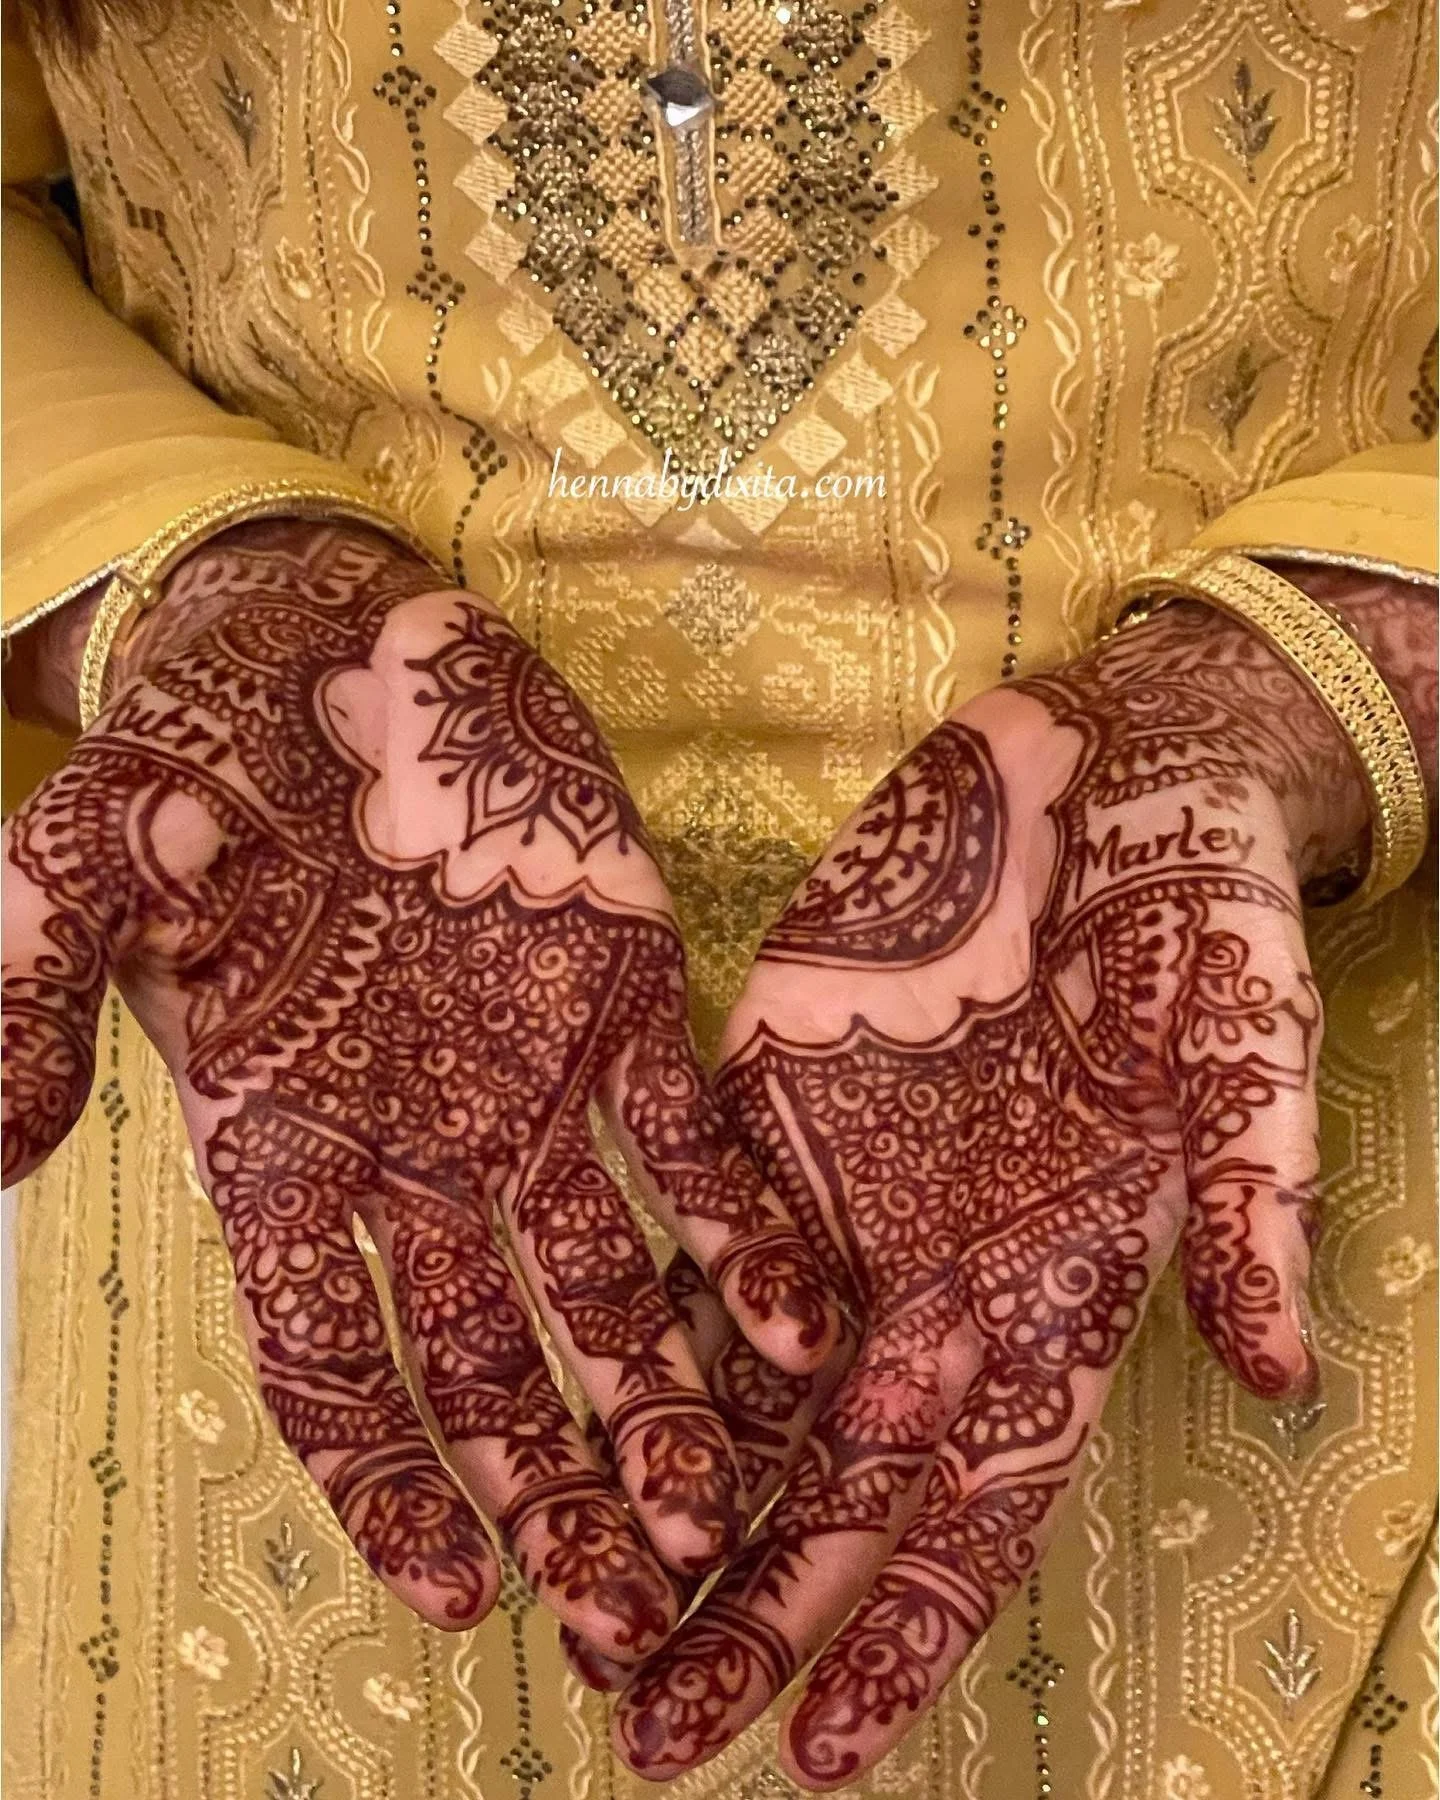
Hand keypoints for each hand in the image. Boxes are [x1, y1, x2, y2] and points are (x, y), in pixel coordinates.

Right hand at [1, 520, 837, 1651]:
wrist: (331, 640)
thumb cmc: (197, 754)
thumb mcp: (80, 861)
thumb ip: (25, 1003)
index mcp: (281, 1149)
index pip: (326, 1365)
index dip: (384, 1484)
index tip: (462, 1592)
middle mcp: (414, 1152)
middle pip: (485, 1367)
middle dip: (554, 1495)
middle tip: (634, 1618)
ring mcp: (527, 1089)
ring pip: (604, 1288)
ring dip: (662, 1407)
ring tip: (720, 1520)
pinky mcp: (626, 1004)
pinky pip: (692, 1149)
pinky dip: (748, 1238)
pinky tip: (807, 1331)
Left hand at [611, 599, 1376, 1786]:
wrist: (1104, 767)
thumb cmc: (1194, 910)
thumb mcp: (1240, 1043)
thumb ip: (1248, 1200)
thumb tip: (1278, 1371)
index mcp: (1058, 1284)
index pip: (980, 1499)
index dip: (908, 1626)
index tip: (822, 1749)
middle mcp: (944, 1269)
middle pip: (840, 1479)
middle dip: (757, 1606)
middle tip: (656, 1729)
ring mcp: (849, 1192)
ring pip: (751, 1384)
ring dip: (674, 1501)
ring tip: (583, 1614)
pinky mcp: (770, 1099)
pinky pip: (695, 1242)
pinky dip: (640, 1336)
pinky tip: (564, 1424)